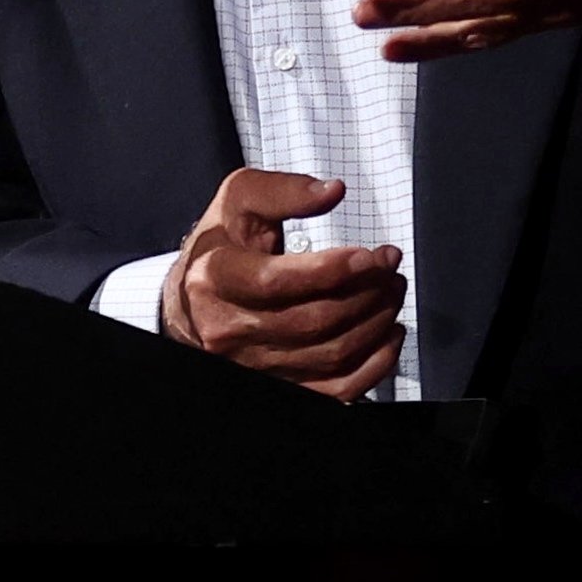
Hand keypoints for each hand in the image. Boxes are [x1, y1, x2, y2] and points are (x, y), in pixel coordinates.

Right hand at [163, 166, 403, 400]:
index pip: (277, 282)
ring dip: (375, 321)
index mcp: (215, 278)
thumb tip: (331, 192)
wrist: (192, 300)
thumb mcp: (239, 202)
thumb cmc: (220, 249)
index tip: (371, 255)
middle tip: (388, 266)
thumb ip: (283, 191)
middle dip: (366, 291)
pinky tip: (387, 336)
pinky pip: (335, 390)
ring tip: (390, 290)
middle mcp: (229, 327)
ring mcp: (252, 363)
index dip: (332, 270)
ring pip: (330, 354)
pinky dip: (373, 366)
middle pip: (313, 319)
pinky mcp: (277, 383)